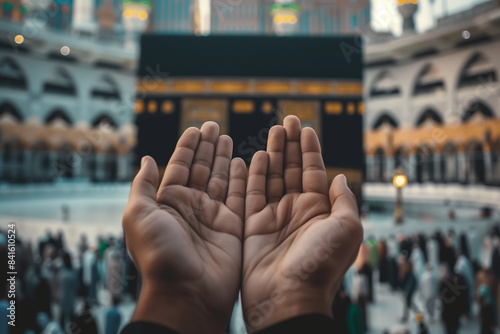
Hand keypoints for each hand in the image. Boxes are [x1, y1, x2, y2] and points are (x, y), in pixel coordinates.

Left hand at [123, 122, 246, 332]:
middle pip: (202, 169)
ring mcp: (213, 216)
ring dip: (224, 158)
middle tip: (215, 125)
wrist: (186, 292)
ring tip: (228, 137)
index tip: (196, 128)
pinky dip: (242, 178)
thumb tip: (147, 159)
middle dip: (208, 147)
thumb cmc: (158, 255)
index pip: (180, 166)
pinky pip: (239, 196)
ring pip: (220, 179)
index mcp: (168, 202)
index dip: (188, 146)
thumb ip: (142, 185)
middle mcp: (191, 207)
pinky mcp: (233, 226)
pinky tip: (244, 161)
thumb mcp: (138, 216)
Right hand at [242, 116, 362, 330]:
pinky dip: (252, 174)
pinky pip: (251, 194)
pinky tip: (255, 156)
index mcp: (319, 211)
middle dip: (290, 144)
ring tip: (273, 130)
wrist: (289, 298)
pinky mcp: (252, 225)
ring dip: (272, 153)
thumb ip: (344, 200)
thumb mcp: (347, 229)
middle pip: (291, 169)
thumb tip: (340, 178)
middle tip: (287, 120)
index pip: (313, 171)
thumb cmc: (321, 265)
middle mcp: (296, 210)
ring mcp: (273, 217)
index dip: (310, 148)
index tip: (306, 127)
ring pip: (271, 176)